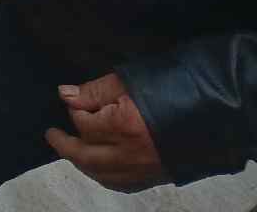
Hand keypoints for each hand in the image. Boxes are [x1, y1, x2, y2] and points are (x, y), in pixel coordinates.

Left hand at [46, 73, 167, 191]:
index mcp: (124, 126)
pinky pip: (121, 183)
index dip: (75, 111)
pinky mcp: (154, 177)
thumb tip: (66, 95)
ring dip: (82, 163)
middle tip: (52, 135)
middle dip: (65, 146)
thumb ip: (94, 91)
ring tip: (70, 149)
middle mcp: (131, 154)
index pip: (85, 124)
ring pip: (101, 174)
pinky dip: (103, 175)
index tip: (72, 100)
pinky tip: (98, 166)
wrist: (211, 111)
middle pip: (86, 157)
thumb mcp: (127, 80)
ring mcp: (143, 169)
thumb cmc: (170, 88)